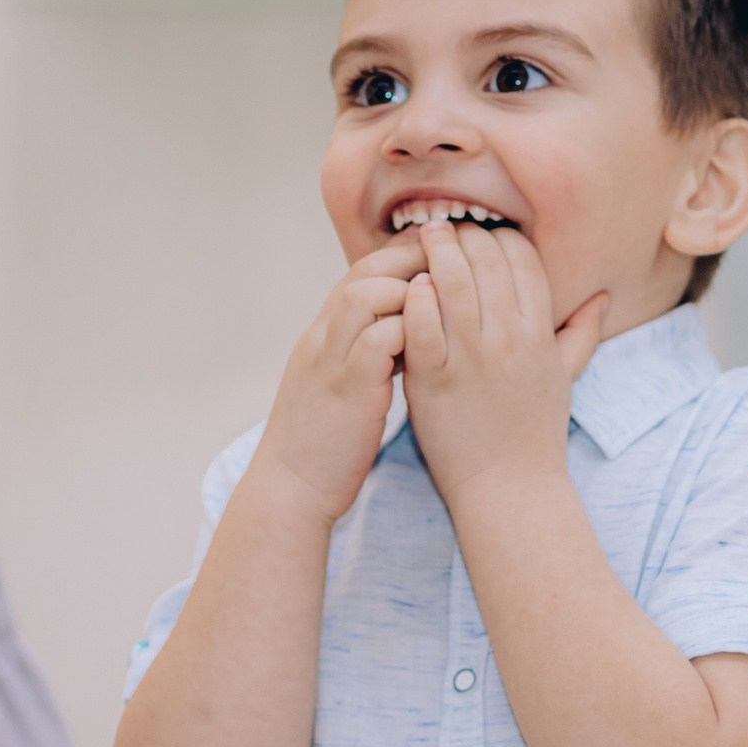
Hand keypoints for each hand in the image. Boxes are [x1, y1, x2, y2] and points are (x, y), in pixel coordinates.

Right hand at [246, 234, 427, 525]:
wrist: (291, 487)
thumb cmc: (325, 440)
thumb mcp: (340, 382)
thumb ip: (365, 351)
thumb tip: (408, 328)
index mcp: (322, 334)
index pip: (361, 271)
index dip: (403, 258)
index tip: (441, 260)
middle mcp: (322, 337)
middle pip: (364, 271)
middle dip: (412, 262)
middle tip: (456, 270)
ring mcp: (330, 360)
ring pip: (364, 294)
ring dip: (409, 292)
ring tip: (445, 307)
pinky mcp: (346, 388)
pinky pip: (377, 339)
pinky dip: (409, 332)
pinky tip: (436, 346)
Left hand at [398, 219, 608, 498]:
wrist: (507, 487)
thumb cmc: (534, 432)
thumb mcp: (564, 378)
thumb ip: (583, 333)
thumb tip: (604, 298)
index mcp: (539, 335)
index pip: (523, 261)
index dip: (502, 237)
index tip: (483, 233)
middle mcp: (509, 341)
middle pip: (487, 262)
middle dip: (466, 234)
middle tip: (446, 225)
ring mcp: (471, 359)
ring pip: (453, 283)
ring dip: (437, 251)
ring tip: (423, 236)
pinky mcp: (433, 379)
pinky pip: (422, 323)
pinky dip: (415, 296)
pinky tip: (410, 284)